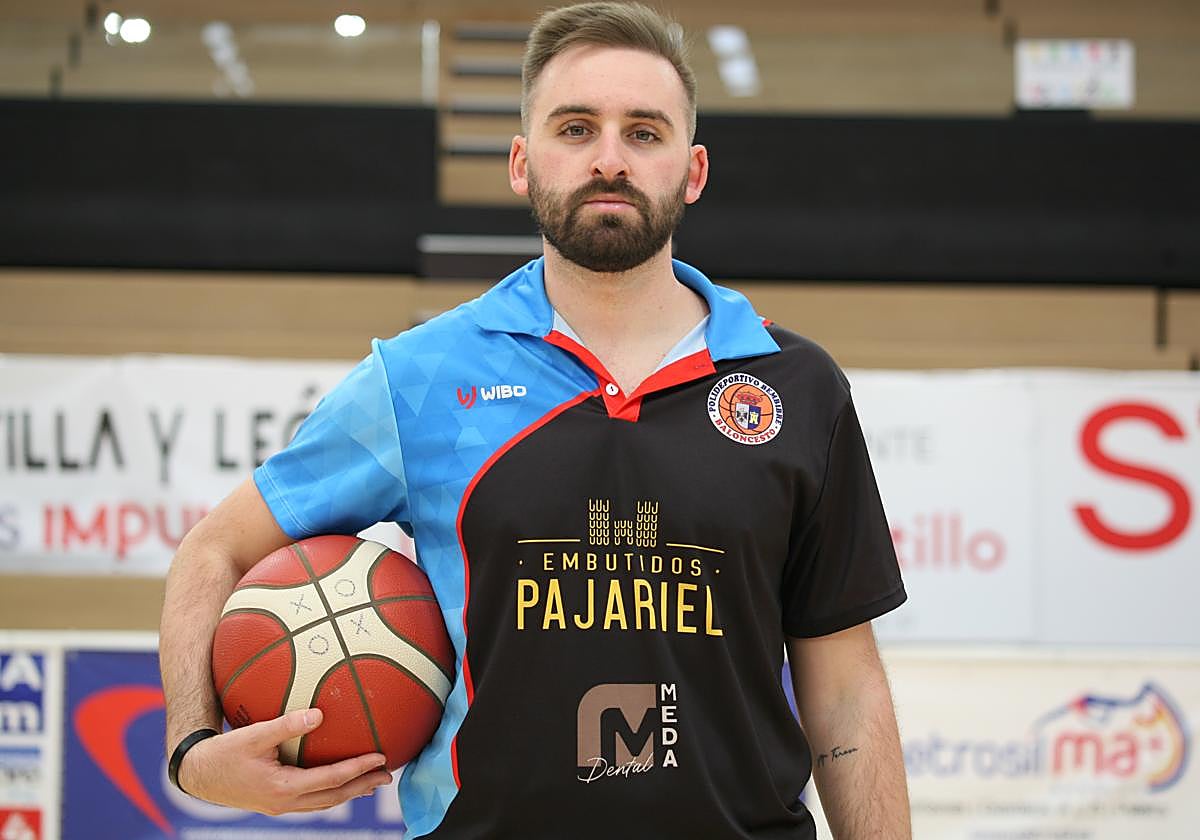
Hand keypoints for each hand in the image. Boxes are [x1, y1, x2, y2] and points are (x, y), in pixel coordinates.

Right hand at [177, 708, 392, 814]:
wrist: (196, 774)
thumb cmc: (223, 753)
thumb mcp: (253, 735)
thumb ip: (286, 724)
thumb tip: (319, 714)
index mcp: (282, 787)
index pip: (330, 780)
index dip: (357, 769)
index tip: (380, 757)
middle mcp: (284, 802)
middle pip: (333, 798)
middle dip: (362, 786)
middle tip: (388, 774)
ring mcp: (279, 806)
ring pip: (323, 803)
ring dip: (350, 792)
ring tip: (371, 781)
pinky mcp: (274, 802)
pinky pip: (311, 799)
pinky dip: (330, 791)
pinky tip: (337, 781)